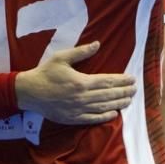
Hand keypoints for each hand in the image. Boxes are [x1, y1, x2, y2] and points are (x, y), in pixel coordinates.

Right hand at [16, 41, 135, 124]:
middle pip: (108, 95)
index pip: (106, 82)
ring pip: (103, 107)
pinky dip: (104, 117)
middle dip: (123, 92)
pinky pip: (92, 119)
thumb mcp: (61, 58)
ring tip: (129, 100)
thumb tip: (97, 44)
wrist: (29, 92)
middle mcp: (82, 97)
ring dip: (118, 103)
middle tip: (135, 89)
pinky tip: (114, 114)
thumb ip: (81, 52)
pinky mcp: (72, 118)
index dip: (121, 80)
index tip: (132, 78)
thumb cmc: (45, 73)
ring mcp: (78, 109)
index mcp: (81, 82)